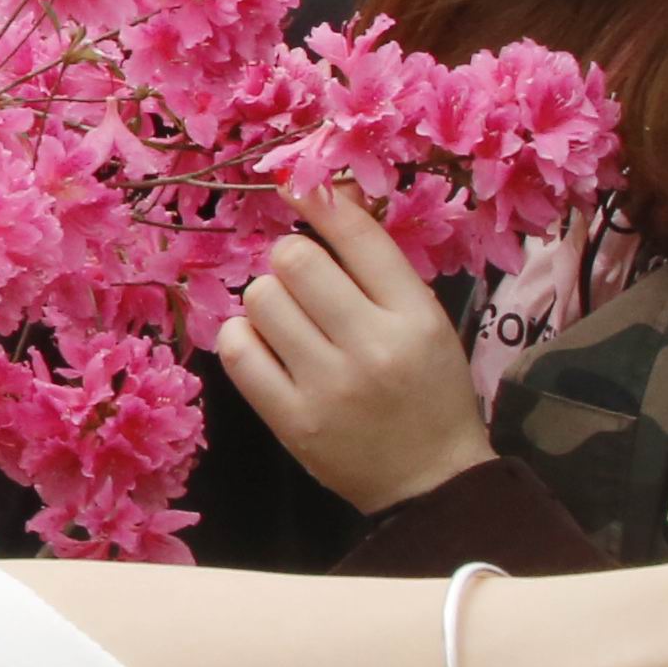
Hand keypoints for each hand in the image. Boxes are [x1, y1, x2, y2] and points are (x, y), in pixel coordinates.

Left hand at [213, 190, 490, 511]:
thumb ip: (378, 265)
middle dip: (292, 262)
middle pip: (295, 260)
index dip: (318, 200)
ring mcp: (329, 387)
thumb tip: (328, 193)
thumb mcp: (425, 320)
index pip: (357, 237)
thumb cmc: (428, 391)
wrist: (430, 481)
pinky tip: (266, 347)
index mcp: (415, 316)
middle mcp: (373, 346)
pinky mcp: (292, 421)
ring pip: (260, 299)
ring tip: (290, 323)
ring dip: (267, 300)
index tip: (294, 185)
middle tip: (305, 286)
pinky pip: (238, 351)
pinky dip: (244, 338)